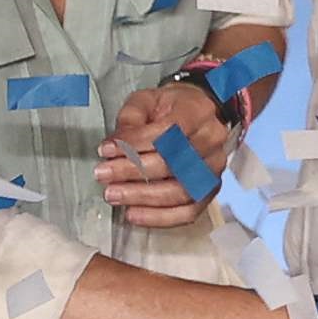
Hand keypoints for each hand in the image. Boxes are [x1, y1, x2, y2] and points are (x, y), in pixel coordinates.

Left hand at [95, 82, 231, 227]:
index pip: (169, 132)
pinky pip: (190, 212)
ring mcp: (214, 168)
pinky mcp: (210, 189)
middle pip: (175, 163)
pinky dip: (160, 218)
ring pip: (182, 191)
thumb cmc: (169, 108)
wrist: (199, 113)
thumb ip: (130, 119)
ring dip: (143, 197)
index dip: (135, 144)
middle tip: (103, 174)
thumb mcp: (146, 101)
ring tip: (114, 195)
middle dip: (133, 172)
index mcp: (197, 112)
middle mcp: (212, 141)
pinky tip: (134, 214)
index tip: (106, 150)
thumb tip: (113, 146)